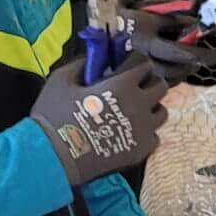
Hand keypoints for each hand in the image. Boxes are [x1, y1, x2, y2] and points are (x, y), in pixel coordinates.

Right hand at [30, 49, 165, 185]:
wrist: (54, 156)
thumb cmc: (54, 115)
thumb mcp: (62, 79)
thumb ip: (82, 64)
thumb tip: (95, 59)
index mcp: (122, 85)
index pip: (145, 64)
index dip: (136, 62)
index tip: (128, 65)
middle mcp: (139, 105)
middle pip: (160, 86)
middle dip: (148, 83)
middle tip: (133, 87)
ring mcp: (143, 130)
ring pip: (161, 112)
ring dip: (150, 108)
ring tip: (133, 111)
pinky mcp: (141, 150)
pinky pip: (154, 137)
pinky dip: (145, 132)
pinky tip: (130, 132)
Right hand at [112, 0, 215, 86]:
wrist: (75, 32)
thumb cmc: (104, 10)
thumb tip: (179, 6)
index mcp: (142, 26)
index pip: (176, 31)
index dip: (195, 34)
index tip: (211, 33)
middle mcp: (141, 48)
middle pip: (177, 57)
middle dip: (198, 57)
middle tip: (212, 58)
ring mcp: (134, 66)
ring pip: (168, 74)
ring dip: (185, 70)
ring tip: (195, 65)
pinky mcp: (128, 78)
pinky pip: (153, 82)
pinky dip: (170, 78)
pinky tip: (176, 72)